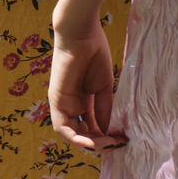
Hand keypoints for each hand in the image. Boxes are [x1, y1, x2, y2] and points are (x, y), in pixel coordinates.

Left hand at [48, 22, 126, 151]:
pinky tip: (91, 142)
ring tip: (108, 143)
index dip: (105, 136)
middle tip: (117, 143)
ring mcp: (62, 103)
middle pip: (82, 133)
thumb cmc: (93, 54)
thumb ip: (104, 109)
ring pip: (71, 134)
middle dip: (99, 142)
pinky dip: (75, 138)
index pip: (91, 127)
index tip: (121, 140)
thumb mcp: (102, 87)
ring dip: (89, 143)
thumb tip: (110, 131)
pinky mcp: (56, 100)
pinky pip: (62, 127)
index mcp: (81, 101)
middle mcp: (70, 105)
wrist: (82, 34)